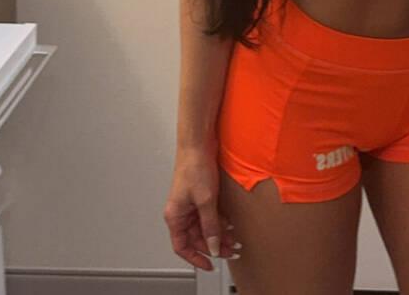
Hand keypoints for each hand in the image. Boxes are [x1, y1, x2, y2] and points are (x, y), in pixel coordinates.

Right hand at [163, 144, 240, 271]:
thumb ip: (210, 226)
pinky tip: (230, 224)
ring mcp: (190, 203)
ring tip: (234, 239)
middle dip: (213, 245)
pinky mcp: (200, 195)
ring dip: (218, 234)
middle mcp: (181, 211)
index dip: (195, 258)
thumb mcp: (205, 200)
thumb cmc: (194, 165)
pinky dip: (219, 221)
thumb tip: (213, 246)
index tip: (210, 265)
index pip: (182, 246)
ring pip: (204, 227)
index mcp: (175, 215)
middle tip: (230, 250)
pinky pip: (209, 215)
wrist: (198, 142)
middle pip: (196, 237)